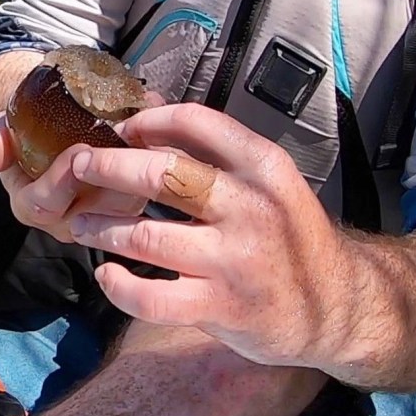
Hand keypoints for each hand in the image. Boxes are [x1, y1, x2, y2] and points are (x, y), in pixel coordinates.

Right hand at [0, 113, 149, 242]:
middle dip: (111, 180)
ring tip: (146, 140)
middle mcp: (68, 219)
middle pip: (94, 212)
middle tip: (123, 146)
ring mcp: (102, 216)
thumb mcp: (4, 130)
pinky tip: (158, 136)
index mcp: (33, 206)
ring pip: (128, 207)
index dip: (61, 180)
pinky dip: (154, 164)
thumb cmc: (27, 130)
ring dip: (139, 175)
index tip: (78, 149)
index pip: (44, 205)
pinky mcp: (130, 205)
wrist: (48, 127)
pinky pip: (146, 192)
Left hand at [66, 103, 349, 368]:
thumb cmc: (289, 231)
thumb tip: (148, 109)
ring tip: (80, 222)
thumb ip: (214, 147)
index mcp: (262, 165)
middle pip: (162, 175)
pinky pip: (153, 299)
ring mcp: (234, 260)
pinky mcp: (222, 306)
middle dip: (108, 167)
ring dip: (102, 226)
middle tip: (79, 165)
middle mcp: (250, 207)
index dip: (147, 121)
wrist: (336, 303)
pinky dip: (119, 287)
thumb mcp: (267, 179)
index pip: (195, 122)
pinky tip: (106, 274)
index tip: (121, 129)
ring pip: (147, 238)